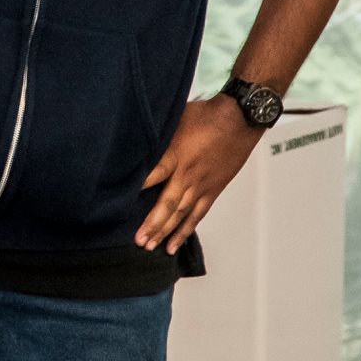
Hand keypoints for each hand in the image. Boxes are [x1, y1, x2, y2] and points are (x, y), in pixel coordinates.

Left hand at [136, 95, 262, 253]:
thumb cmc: (207, 114)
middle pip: (167, 203)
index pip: (152, 175)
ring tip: (150, 246)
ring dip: (165, 231)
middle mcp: (188, 174)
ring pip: (181, 214)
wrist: (240, 119)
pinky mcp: (212, 190)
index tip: (120, 202)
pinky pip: (197, 215)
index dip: (138, 188)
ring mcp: (201, 185)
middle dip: (151, 223)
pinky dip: (185, 230)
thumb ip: (158, 136)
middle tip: (138, 240)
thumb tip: (136, 140)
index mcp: (176, 154)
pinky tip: (174, 243)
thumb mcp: (174, 119)